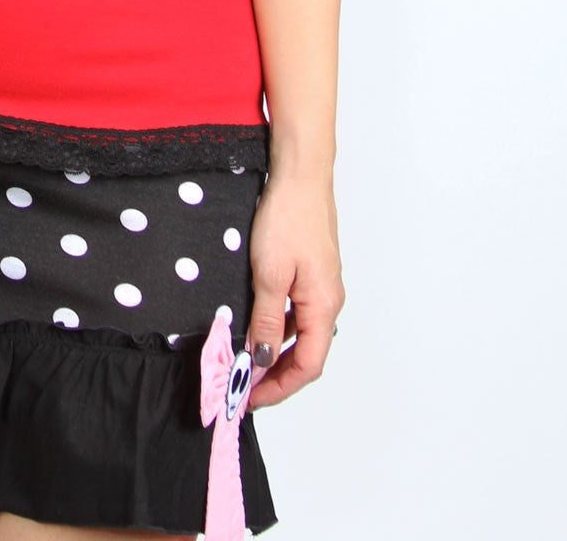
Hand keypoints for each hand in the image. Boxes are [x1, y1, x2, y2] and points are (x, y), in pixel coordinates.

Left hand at [245, 170, 343, 410]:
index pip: (308, 365)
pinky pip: (297, 311)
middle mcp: (329, 300)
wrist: (300, 175)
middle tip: (244, 385)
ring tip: (244, 358)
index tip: (251, 396)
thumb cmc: (288, 218)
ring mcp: (322, 286)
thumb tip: (263, 360)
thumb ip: (267, 321)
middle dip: (276, 374)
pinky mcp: (312, 272)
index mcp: (324, 306)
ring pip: (301, 332)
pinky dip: (277, 325)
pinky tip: (255, 322)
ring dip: (275, 350)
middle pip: (307, 353)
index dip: (280, 387)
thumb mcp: (269, 274)